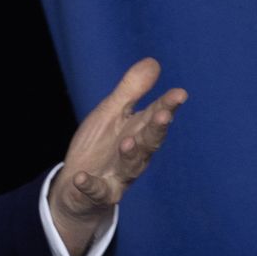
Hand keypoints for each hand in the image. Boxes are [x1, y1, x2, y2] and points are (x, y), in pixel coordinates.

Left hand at [48, 57, 186, 255]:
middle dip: (156, 130)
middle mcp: (135, 155)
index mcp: (138, 131)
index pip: (155, 116)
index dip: (168, 105)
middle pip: (148, 142)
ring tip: (127, 143)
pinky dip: (90, 185)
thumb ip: (131, 91)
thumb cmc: (99, 145)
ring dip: (130, 155)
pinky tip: (81, 177)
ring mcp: (120, 176)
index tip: (180, 94)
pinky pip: (96, 190)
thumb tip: (153, 62)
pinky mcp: (101, 194)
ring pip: (130, 167)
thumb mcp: (111, 113)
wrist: (76, 187)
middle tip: (164, 115)